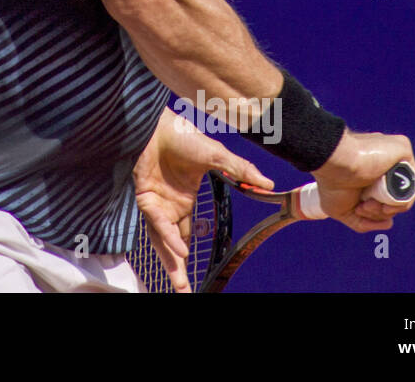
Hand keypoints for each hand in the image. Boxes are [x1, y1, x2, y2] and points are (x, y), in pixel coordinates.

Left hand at [133, 109, 272, 292]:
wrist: (160, 122)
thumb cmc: (184, 136)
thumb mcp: (218, 157)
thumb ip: (242, 170)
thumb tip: (269, 184)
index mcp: (183, 201)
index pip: (186, 233)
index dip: (188, 254)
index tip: (193, 275)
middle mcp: (168, 206)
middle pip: (172, 244)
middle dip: (177, 269)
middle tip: (184, 292)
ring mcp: (156, 202)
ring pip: (161, 239)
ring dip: (170, 260)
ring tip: (180, 284)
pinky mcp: (146, 195)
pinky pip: (157, 221)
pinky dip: (168, 235)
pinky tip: (179, 248)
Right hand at [311, 129, 414, 231]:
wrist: (334, 164)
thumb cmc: (331, 184)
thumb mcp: (342, 211)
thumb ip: (364, 222)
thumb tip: (389, 223)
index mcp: (369, 172)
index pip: (384, 198)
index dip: (375, 211)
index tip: (358, 209)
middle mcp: (383, 162)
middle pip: (395, 198)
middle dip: (380, 211)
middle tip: (362, 206)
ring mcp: (393, 156)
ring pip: (405, 194)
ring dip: (389, 209)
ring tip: (369, 204)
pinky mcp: (402, 148)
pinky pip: (413, 183)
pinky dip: (402, 199)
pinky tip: (385, 202)